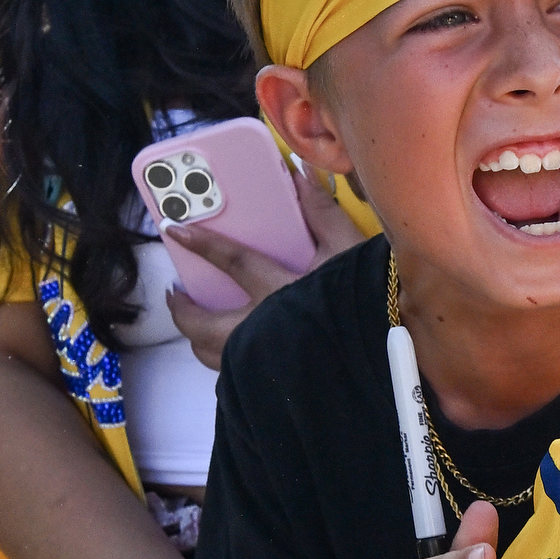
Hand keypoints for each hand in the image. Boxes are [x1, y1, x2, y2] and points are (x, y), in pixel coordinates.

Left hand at [160, 163, 361, 365]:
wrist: (386, 360)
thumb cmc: (369, 303)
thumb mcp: (350, 252)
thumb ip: (322, 213)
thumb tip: (299, 173)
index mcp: (279, 294)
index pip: (232, 263)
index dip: (202, 244)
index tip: (174, 231)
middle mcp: (262, 332)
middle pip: (201, 326)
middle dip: (181, 309)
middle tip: (175, 292)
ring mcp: (262, 364)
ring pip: (211, 356)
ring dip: (197, 338)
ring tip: (196, 322)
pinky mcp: (268, 384)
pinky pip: (233, 374)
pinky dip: (225, 361)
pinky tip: (231, 351)